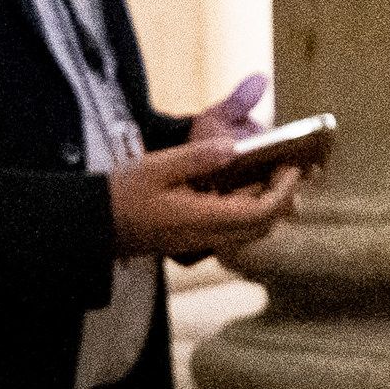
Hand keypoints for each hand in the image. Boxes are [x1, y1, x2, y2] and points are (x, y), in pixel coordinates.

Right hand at [109, 134, 310, 263]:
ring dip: (268, 203)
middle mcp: (209, 236)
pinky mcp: (197, 238)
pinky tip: (244, 183)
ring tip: (273, 171)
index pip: (259, 212)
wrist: (96, 225)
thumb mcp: (157, 167)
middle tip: (292, 166)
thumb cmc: (123, 194)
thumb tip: (234, 147)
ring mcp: (203, 241)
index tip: (292, 165)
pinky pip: (234, 227)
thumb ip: (196, 159)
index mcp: (202, 219)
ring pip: (251, 229)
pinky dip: (248, 207)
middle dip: (284, 198)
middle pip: (262, 225)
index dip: (283, 190)